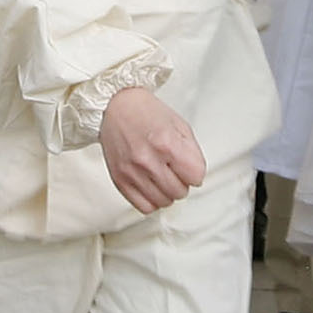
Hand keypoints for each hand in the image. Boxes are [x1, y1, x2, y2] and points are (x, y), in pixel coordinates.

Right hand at [99, 85, 204, 212]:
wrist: (115, 106)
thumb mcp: (179, 124)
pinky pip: (144, 206)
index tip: (189, 167)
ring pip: (164, 202)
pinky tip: (151, 186)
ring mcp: (132, 172)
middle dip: (182, 182)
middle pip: (180, 192)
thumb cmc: (146, 112)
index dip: (195, 172)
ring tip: (162, 176)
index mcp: (166, 143)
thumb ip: (192, 152)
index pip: (196, 177)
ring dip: (167, 192)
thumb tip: (196, 177)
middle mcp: (148, 160)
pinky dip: (152, 200)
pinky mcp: (120, 181)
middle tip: (174, 169)